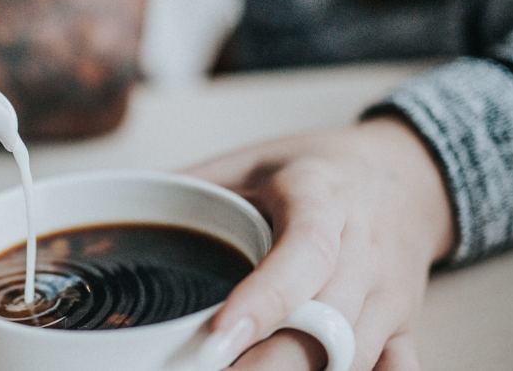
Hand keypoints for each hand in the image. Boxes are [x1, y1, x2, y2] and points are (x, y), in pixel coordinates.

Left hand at [185, 116, 455, 369]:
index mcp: (322, 196)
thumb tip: (106, 223)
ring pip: (356, 355)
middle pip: (327, 323)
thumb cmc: (316, 170)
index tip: (219, 336)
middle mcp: (364, 247)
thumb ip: (189, 189)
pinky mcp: (405, 323)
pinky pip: (397, 367)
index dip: (266, 298)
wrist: (406, 174)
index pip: (304, 251)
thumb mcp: (250, 161)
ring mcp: (390, 291)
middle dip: (268, 364)